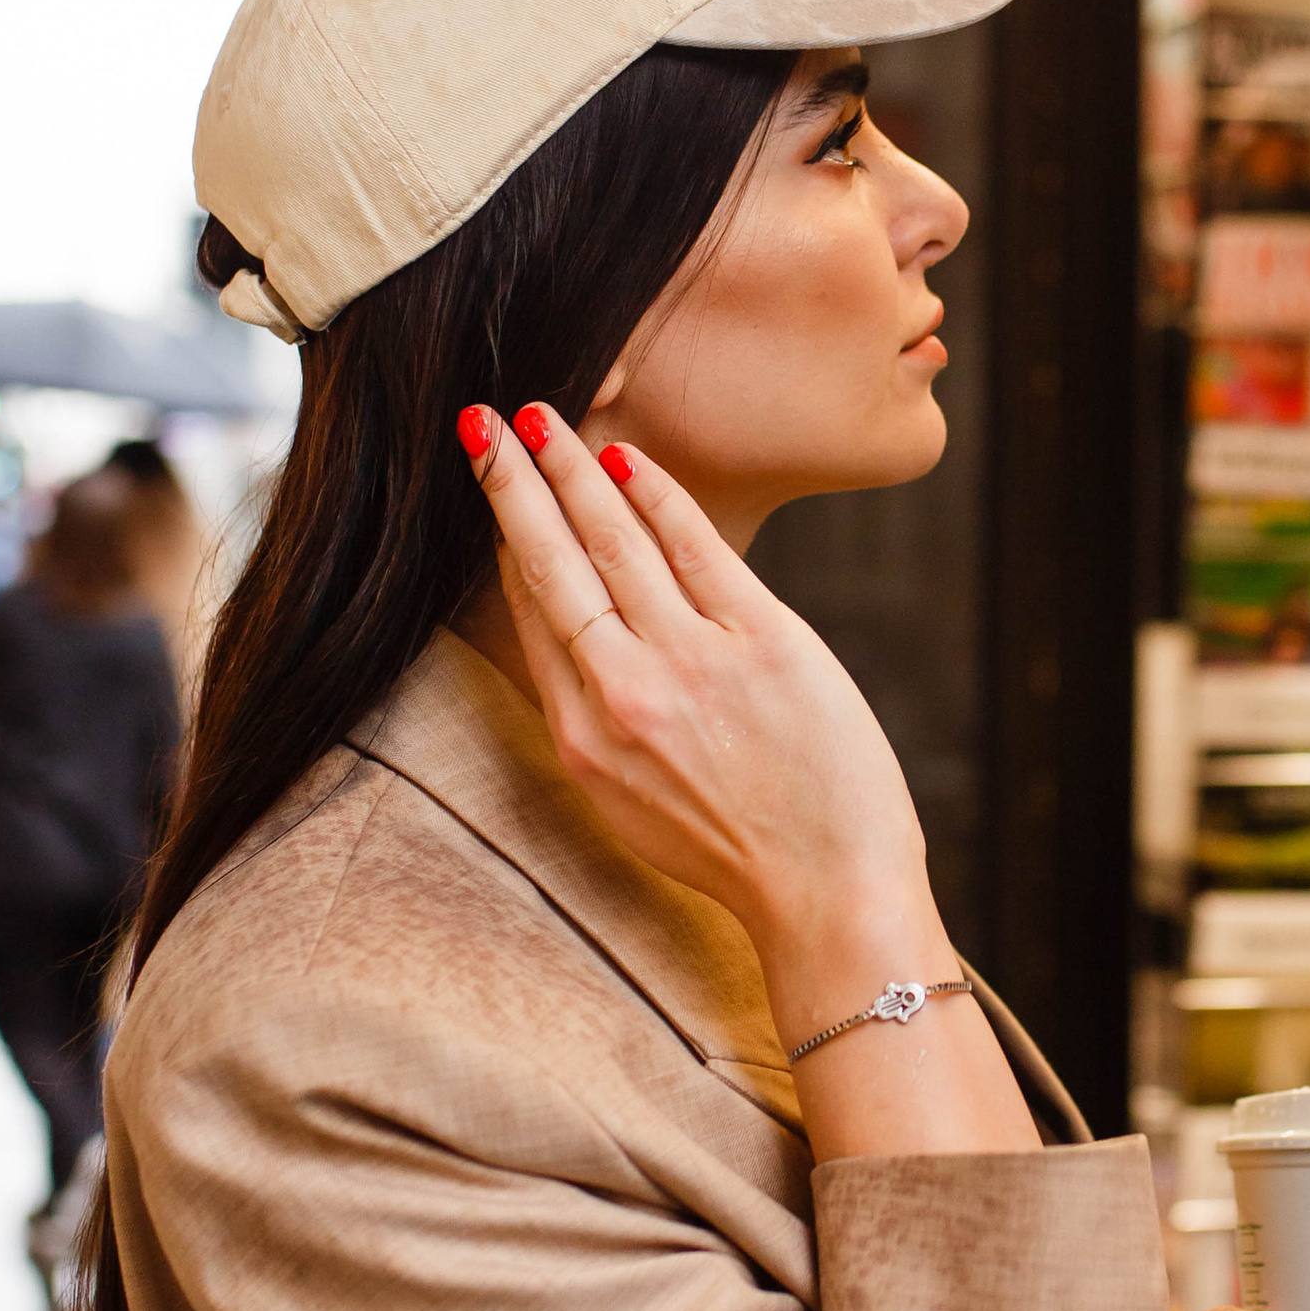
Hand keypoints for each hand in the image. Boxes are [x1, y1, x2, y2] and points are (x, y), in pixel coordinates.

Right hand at [459, 401, 933, 977]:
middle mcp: (624, 695)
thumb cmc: (734, 848)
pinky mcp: (765, 642)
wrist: (828, 891)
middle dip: (511, 485)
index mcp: (583, 740)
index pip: (532, 615)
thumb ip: (596, 718)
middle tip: (481, 422)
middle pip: (551, 565)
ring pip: (613, 543)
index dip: (507, 542)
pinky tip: (628, 457)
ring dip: (572, 471)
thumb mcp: (629, 800)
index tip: (493, 487)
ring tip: (544, 419)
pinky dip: (656, 495)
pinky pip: (696, 547)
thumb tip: (575, 639)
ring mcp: (693, 664)